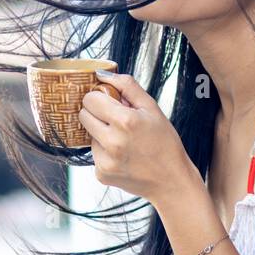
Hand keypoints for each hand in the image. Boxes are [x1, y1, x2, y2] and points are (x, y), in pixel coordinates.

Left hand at [79, 71, 196, 202]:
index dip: (99, 97)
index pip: (90, 98)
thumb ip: (127, 86)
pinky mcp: (101, 174)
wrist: (171, 181)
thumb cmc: (164, 142)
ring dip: (101, 133)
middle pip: (83, 115)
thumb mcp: (152, 108)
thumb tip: (101, 74)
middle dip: (96, 113)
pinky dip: (105, 152)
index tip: (110, 101)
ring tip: (124, 141)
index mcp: (125, 121)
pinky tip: (123, 156)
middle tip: (115, 119)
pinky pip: (94, 154)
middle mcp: (112, 141)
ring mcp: (105, 160)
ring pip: (88, 135)